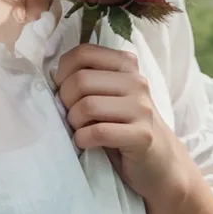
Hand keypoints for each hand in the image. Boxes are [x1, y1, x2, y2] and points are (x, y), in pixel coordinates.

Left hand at [54, 43, 191, 204]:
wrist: (159, 161)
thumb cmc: (123, 123)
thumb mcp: (109, 91)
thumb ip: (89, 76)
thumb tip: (53, 76)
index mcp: (126, 63)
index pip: (83, 52)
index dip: (63, 70)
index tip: (61, 87)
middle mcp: (137, 81)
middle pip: (81, 80)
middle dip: (66, 100)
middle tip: (69, 113)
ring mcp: (142, 108)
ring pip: (88, 106)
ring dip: (74, 121)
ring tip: (79, 128)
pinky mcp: (142, 135)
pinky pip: (98, 132)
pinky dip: (83, 138)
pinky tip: (85, 141)